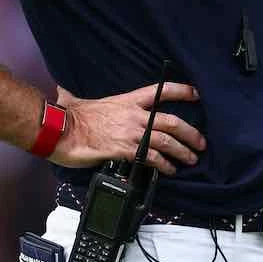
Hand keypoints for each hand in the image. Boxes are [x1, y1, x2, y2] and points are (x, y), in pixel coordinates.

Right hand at [49, 82, 205, 174]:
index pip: (161, 91)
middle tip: (201, 143)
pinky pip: (153, 158)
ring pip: (168, 141)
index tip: (197, 94)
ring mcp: (133, 133)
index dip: (182, 91)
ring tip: (191, 159)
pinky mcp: (127, 150)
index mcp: (128, 100)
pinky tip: (169, 170)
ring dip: (183, 151)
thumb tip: (63, 92)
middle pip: (172, 121)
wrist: (61, 130)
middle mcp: (135, 115)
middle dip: (191, 133)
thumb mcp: (79, 100)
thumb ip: (77, 95)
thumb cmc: (69, 117)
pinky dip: (164, 165)